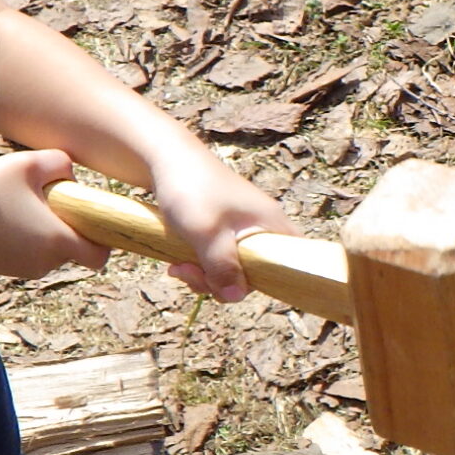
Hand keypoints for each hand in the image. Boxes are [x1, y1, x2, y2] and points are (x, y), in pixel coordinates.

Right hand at [0, 148, 110, 280]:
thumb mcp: (26, 164)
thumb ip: (60, 163)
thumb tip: (70, 174)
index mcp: (59, 241)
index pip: (100, 255)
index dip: (103, 238)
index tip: (93, 216)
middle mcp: (48, 262)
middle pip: (75, 245)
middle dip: (67, 222)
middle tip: (46, 196)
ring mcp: (27, 269)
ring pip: (51, 246)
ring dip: (45, 226)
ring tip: (19, 201)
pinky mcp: (8, 268)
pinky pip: (31, 250)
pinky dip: (27, 234)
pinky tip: (5, 213)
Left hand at [149, 148, 294, 301]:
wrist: (167, 157)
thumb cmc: (192, 190)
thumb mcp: (206, 233)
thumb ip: (223, 266)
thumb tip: (236, 297)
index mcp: (271, 225)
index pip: (287, 267)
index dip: (260, 283)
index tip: (226, 282)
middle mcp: (263, 228)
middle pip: (253, 274)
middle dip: (220, 282)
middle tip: (189, 273)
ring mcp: (243, 229)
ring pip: (232, 270)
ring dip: (204, 276)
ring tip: (178, 268)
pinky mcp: (224, 230)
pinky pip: (219, 259)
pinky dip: (199, 266)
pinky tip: (178, 263)